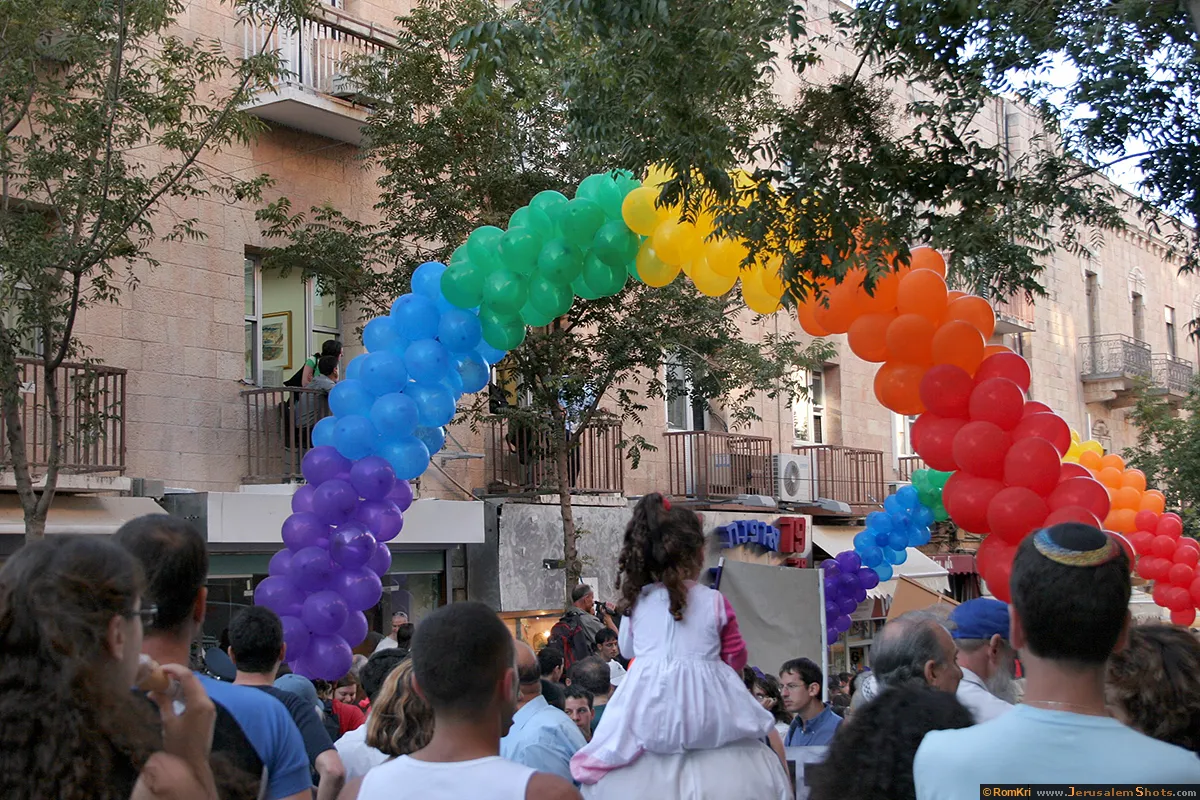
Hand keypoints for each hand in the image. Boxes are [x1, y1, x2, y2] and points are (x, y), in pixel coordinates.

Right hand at [145, 664, 216, 798]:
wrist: (193, 765)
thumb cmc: (179, 745)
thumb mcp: (168, 722)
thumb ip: (163, 703)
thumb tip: (154, 691)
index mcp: (199, 703)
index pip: (188, 677)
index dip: (174, 669)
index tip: (161, 669)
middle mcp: (207, 703)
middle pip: (193, 681)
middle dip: (177, 677)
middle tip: (160, 678)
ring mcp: (209, 709)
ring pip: (195, 689)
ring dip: (180, 686)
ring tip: (163, 688)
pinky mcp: (208, 714)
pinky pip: (197, 698)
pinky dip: (185, 695)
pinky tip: (172, 698)